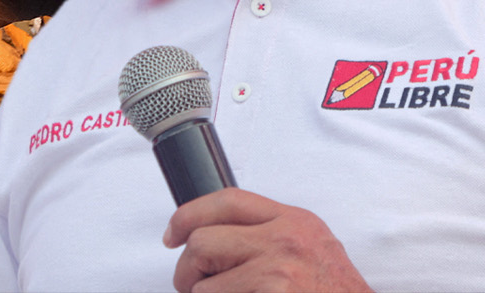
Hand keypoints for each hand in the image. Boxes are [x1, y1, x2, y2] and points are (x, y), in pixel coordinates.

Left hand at [166, 189, 369, 292]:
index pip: (226, 200)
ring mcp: (279, 270)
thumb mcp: (312, 251)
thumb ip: (268, 236)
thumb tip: (208, 237)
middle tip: (194, 287)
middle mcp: (286, 239)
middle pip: (203, 241)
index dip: (188, 216)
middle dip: (189, 270)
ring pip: (203, 283)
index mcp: (295, 222)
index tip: (173, 236)